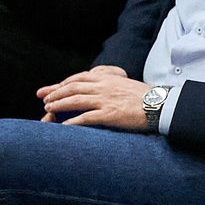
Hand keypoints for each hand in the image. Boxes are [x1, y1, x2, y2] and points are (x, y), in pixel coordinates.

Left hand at [35, 64, 151, 130]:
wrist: (161, 105)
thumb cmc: (146, 98)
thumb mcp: (125, 85)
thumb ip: (110, 86)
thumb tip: (99, 92)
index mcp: (108, 79)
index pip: (79, 78)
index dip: (62, 83)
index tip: (51, 89)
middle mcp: (104, 86)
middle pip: (72, 87)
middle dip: (55, 92)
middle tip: (43, 98)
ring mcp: (106, 100)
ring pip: (75, 100)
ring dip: (59, 104)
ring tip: (49, 109)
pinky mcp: (110, 114)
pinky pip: (86, 117)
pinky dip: (72, 122)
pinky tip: (64, 126)